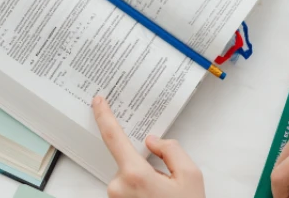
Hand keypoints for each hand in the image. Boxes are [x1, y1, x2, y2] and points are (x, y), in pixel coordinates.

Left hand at [91, 96, 205, 197]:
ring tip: (165, 197)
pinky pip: (127, 191)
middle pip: (128, 161)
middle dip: (147, 167)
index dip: (104, 116)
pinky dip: (141, 192)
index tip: (98, 101)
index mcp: (135, 175)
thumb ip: (171, 149)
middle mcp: (118, 187)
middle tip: (168, 185)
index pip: (113, 137)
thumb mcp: (191, 175)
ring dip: (144, 182)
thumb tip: (152, 141)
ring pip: (128, 177)